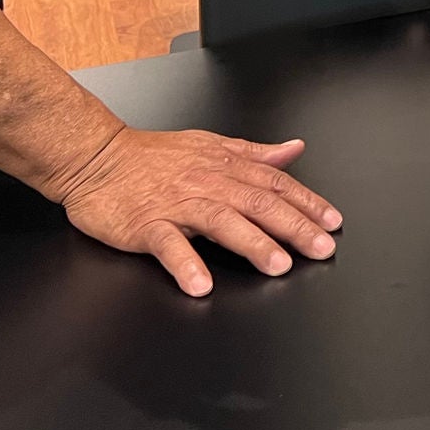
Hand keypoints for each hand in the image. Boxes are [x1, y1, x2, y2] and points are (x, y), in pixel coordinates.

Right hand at [50, 125, 341, 296]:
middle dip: (293, 226)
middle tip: (320, 247)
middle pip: (258, 203)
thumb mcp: (210, 145)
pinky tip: (200, 283)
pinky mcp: (146, 225)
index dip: (306, 202)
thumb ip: (254, 153)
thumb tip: (293, 149)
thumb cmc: (152, 156)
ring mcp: (177, 204)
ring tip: (278, 265)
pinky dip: (185, 263)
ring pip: (221, 221)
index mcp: (224, 166)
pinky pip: (167, 245)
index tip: (332, 221)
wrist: (97, 158)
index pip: (274, 183)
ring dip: (252, 243)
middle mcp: (206, 183)